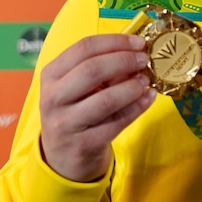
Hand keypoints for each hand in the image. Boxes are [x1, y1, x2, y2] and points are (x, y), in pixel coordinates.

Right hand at [39, 34, 156, 181]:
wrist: (63, 158)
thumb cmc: (76, 111)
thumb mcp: (78, 87)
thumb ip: (103, 68)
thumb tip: (137, 51)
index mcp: (51, 74)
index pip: (83, 48)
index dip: (115, 42)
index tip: (139, 42)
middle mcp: (53, 98)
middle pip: (92, 70)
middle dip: (124, 61)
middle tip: (145, 59)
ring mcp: (66, 123)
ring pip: (105, 99)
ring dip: (132, 87)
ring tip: (147, 80)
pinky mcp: (83, 144)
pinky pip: (117, 122)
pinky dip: (138, 107)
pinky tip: (149, 97)